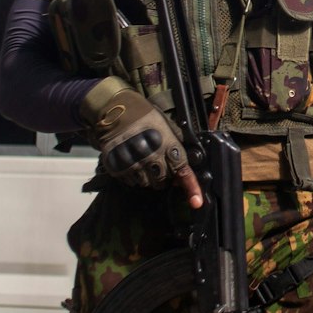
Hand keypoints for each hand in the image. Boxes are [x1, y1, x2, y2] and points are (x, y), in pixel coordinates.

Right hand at [80, 78, 202, 207]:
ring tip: (143, 160)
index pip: (183, 171)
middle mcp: (152, 156)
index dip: (191, 187)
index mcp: (167, 145)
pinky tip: (132, 162)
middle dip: (164, 176)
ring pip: (148, 183)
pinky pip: (132, 182)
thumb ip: (177, 144)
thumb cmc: (145, 116)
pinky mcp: (119, 168)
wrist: (116, 110)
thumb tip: (186, 165)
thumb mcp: (166, 125)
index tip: (196, 202)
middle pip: (164, 181)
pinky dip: (134, 176)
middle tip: (158, 164)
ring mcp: (134, 163)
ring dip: (148, 177)